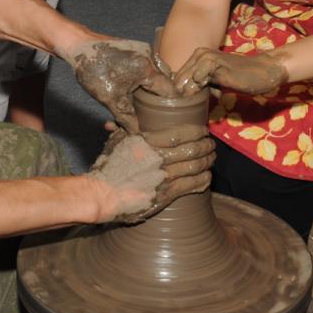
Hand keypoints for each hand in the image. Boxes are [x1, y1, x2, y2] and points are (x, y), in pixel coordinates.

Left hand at [66, 38, 168, 131]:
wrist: (77, 44)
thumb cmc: (92, 69)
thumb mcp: (110, 99)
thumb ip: (126, 117)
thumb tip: (137, 133)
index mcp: (148, 68)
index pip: (169, 91)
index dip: (168, 109)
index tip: (163, 122)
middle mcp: (149, 58)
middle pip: (160, 86)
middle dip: (152, 104)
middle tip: (145, 118)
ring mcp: (142, 52)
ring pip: (150, 79)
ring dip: (142, 96)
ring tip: (130, 109)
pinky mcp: (133, 52)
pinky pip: (141, 71)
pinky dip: (136, 85)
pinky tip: (124, 95)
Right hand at [89, 126, 214, 223]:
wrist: (102, 195)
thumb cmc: (108, 166)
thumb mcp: (117, 141)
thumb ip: (126, 127)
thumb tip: (126, 117)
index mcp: (147, 142)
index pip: (180, 134)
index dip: (196, 132)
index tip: (203, 130)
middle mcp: (158, 159)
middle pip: (192, 150)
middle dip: (206, 147)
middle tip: (211, 145)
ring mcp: (163, 178)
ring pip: (195, 167)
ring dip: (207, 162)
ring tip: (211, 158)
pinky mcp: (165, 195)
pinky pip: (191, 186)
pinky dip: (203, 180)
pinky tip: (206, 177)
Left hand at [172, 46, 286, 96]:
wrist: (262, 71)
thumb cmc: (240, 77)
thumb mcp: (216, 81)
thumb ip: (201, 86)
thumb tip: (184, 100)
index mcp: (197, 56)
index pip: (177, 78)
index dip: (178, 93)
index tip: (184, 105)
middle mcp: (198, 54)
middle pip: (177, 80)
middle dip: (181, 96)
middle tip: (190, 108)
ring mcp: (205, 57)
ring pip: (185, 81)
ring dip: (190, 95)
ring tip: (200, 103)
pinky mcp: (214, 63)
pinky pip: (197, 80)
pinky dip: (200, 90)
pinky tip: (213, 95)